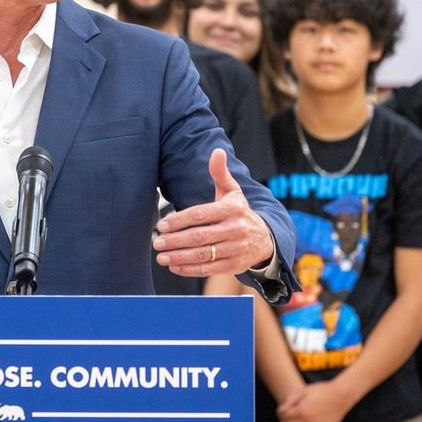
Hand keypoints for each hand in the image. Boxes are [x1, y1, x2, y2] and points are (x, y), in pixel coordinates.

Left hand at [154, 148, 274, 276]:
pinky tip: (174, 266)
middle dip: (176, 240)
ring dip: (180, 257)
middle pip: (200, 236)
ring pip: (204, 255)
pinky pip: (209, 269)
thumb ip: (220, 173)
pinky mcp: (234, 266)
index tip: (161, 225)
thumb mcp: (232, 192)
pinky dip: (189, 269)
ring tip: (161, 256)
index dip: (180, 220)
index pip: (201, 214)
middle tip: (157, 242)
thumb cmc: (239, 212)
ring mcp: (236, 249)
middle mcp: (236, 229)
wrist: (264, 238)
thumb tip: (217, 151)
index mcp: (232, 209)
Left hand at [277, 382, 351, 421]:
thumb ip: (291, 400)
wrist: (341, 395)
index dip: (279, 413)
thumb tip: (281, 410)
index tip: (279, 412)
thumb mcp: (303, 391)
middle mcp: (308, 421)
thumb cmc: (321, 390)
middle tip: (282, 420)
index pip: (284, 415)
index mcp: (301, 410)